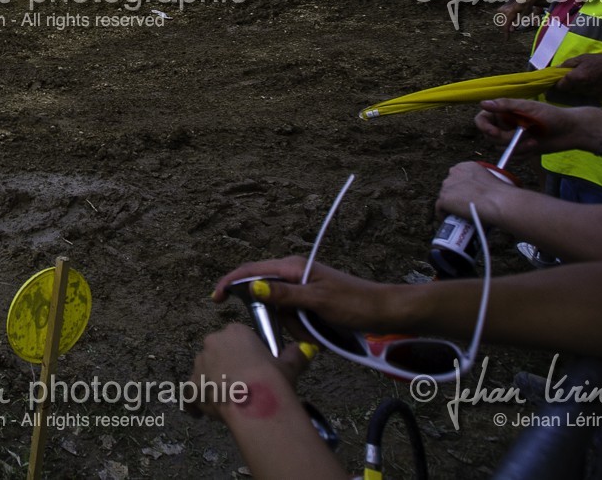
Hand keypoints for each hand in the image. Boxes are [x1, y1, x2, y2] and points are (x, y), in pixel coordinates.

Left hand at [188, 323, 309, 419]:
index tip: (251, 366)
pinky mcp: (192, 386)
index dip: (243, 353)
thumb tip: (305, 349)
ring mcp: (200, 364)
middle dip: (225, 367)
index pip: (235, 337)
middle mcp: (213, 343)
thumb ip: (294, 355)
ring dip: (211, 383)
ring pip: (203, 372)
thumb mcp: (288, 365)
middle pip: (217, 353)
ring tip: (227, 401)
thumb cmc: (271, 379)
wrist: (254, 402)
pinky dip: (194, 404)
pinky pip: (189, 395)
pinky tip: (200, 414)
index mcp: (235, 332)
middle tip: (240, 385)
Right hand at [213, 259, 403, 333]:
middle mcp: (294, 274)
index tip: (215, 299)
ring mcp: (302, 288)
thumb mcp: (318, 301)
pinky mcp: (309, 301)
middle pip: (264, 295)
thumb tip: (252, 287)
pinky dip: (299, 328)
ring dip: (291, 326)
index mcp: (292, 268)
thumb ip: (284, 295)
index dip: (230, 282)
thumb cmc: (354, 304)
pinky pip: (292, 317)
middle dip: (275, 317)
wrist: (385, 312)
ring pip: (278, 311)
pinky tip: (315, 334)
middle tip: (297, 329)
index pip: (251, 271)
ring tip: (313, 334)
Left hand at [436, 160, 516, 219]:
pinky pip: (439, 208)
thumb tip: (483, 196)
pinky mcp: (444, 199)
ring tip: (458, 215)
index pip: (458, 176)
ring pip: (444, 196)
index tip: (465, 196)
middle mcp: (454, 172)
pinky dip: (443, 214)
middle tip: (462, 206)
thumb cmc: (502, 195)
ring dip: (450, 205)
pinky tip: (450, 219)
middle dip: (454, 195)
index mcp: (467, 166)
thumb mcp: (491, 181)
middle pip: (449, 186)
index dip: (461, 187)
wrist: (498, 202)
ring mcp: (448, 185)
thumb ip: (482, 184)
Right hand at [476, 98, 599, 154]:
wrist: (572, 131)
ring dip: (517, 147)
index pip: (482, 119)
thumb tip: (482, 103)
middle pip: (490, 137)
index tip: (494, 133)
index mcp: (504, 111)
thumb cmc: (552, 115)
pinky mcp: (521, 150)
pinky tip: (536, 147)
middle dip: (506, 139)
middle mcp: (505, 125)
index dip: (484, 127)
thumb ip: (506, 105)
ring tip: (534, 142)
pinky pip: (512, 156)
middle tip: (522, 136)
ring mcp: (513, 138)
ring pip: (501, 148)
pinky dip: (523, 154)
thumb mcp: (529, 108)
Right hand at [494, 0, 542, 37]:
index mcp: (509, 13)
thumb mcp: (524, 15)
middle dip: (508, 27)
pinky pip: (503, 16)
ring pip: (504, 20)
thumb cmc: (527, 5)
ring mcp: (501, 9)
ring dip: (508, 22)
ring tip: (516, 19)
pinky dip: (508, 18)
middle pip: (504, 23)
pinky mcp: (501, 8)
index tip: (506, 39)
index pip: (506, 26)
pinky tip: (514, 16)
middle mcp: (503, 11)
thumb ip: (517, 23)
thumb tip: (511, 31)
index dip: (506, 33)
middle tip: (514, 29)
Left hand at [554, 53, 601, 98]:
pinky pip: (586, 95)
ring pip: (576, 94)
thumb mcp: (583, 58)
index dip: (554, 85)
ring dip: (575, 89)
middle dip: (564, 87)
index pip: (558, 87)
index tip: (552, 82)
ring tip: (580, 80)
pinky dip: (585, 91)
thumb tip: (556, 69)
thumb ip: (567, 64)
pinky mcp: (598, 98)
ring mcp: (590, 95)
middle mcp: (581, 89)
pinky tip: (590, 84)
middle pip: (566, 92)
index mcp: (575, 78)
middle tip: (565, 80)